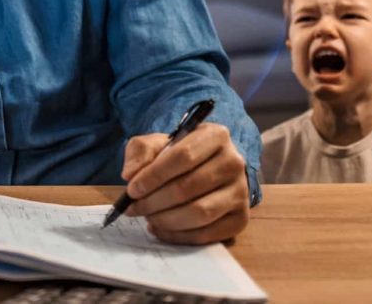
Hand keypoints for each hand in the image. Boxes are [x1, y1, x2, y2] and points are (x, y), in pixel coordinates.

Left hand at [121, 123, 249, 244]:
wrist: (205, 170)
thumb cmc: (178, 155)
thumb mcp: (157, 144)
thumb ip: (141, 152)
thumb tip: (131, 174)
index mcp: (216, 136)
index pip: (183, 156)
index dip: (154, 175)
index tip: (131, 189)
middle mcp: (234, 162)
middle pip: (189, 187)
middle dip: (154, 201)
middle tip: (133, 208)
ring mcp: (241, 193)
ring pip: (200, 213)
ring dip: (165, 219)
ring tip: (147, 217)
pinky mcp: (240, 219)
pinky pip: (207, 234)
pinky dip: (178, 236)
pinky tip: (159, 228)